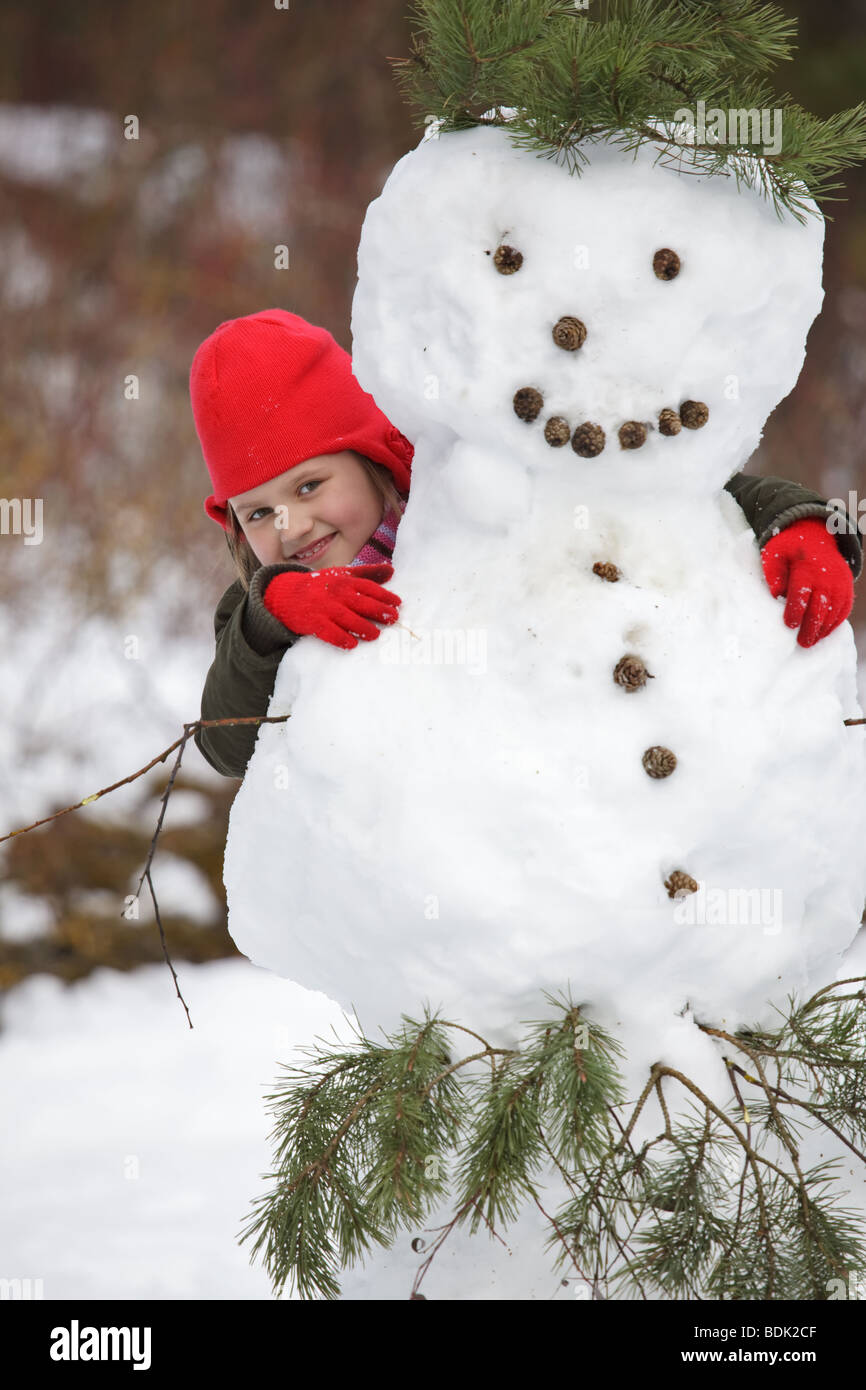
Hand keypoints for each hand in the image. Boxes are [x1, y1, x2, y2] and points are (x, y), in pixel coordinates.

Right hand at [262, 563, 401, 650]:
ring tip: (375, 634)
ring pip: (348, 619)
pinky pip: (329, 633)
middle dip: (379, 611)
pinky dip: (341, 639)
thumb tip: (392, 571)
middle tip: (393, 619)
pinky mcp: (313, 622)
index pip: (368, 587)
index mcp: (344, 581)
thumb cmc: (320, 585)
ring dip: (364, 628)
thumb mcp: (342, 575)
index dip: (385, 595)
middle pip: (362, 603)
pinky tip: (352, 644)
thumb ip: (367, 573)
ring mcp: (325, 608)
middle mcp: (336, 594)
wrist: (285, 594)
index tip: (398, 603)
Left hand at [760, 518, 852, 647]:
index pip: (802, 593)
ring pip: (833, 611)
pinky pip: (843, 610)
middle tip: (802, 643)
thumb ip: (774, 573)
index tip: (789, 625)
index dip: (796, 610)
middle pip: (820, 607)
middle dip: (811, 627)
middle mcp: (827, 577)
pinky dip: (834, 623)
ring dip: (822, 629)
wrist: (816, 537)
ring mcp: (840, 584)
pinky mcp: (846, 589)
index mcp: (807, 568)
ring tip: (810, 642)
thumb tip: (776, 595)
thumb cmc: (789, 549)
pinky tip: (822, 634)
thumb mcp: (775, 554)